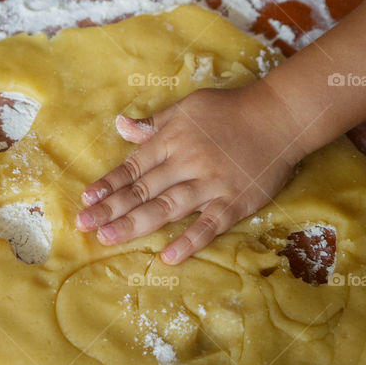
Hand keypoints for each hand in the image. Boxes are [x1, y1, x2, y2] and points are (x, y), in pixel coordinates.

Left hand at [75, 85, 306, 263]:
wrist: (280, 116)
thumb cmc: (229, 110)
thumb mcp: (186, 108)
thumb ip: (153, 124)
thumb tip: (120, 125)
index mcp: (171, 140)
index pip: (132, 167)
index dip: (108, 184)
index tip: (86, 200)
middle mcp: (186, 163)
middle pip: (143, 190)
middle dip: (111, 208)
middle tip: (84, 226)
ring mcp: (211, 184)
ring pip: (167, 207)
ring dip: (136, 223)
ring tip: (108, 238)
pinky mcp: (235, 201)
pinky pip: (209, 224)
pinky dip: (190, 240)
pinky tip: (168, 256)